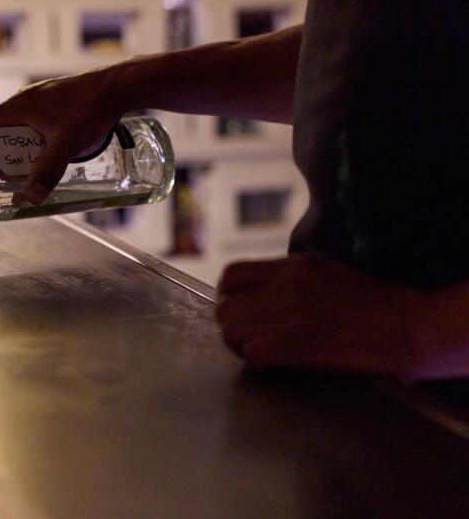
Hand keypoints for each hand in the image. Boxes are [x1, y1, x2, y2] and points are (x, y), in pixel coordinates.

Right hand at [0, 68, 124, 203]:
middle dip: (0, 154)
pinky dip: (35, 140)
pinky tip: (52, 152)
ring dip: (20, 149)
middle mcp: (26, 100)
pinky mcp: (58, 101)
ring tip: (31, 168)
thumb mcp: (66, 144)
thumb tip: (31, 199)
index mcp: (18, 106)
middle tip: (8, 175)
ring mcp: (43, 99)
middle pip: (0, 129)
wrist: (119, 86)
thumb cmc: (90, 109)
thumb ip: (47, 171)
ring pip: (20, 127)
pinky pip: (36, 123)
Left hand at [215, 254, 414, 377]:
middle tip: (247, 337)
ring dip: (240, 345)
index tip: (238, 310)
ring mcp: (288, 316)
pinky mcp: (297, 345)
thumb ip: (286, 280)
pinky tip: (273, 362)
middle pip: (225, 308)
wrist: (405, 324)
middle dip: (231, 326)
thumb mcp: (324, 272)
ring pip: (233, 331)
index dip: (226, 296)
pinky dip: (256, 361)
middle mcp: (283, 288)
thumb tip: (257, 295)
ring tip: (260, 350)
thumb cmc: (371, 301)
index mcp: (290, 267)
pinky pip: (252, 353)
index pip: (231, 276)